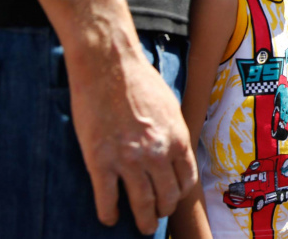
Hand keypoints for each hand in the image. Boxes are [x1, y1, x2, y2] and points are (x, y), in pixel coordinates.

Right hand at [70, 52, 197, 234]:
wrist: (109, 65)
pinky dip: (109, 213)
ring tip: (142, 226)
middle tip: (157, 217)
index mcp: (177, 139)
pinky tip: (109, 218)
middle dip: (163, 211)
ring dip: (143, 219)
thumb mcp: (170, 106)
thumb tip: (173, 151)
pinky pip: (107, 198)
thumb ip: (173, 132)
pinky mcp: (100, 161)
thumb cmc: (139, 80)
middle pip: (166, 196)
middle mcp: (158, 154)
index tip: (173, 199)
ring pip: (142, 203)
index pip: (187, 180)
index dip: (180, 194)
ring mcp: (129, 160)